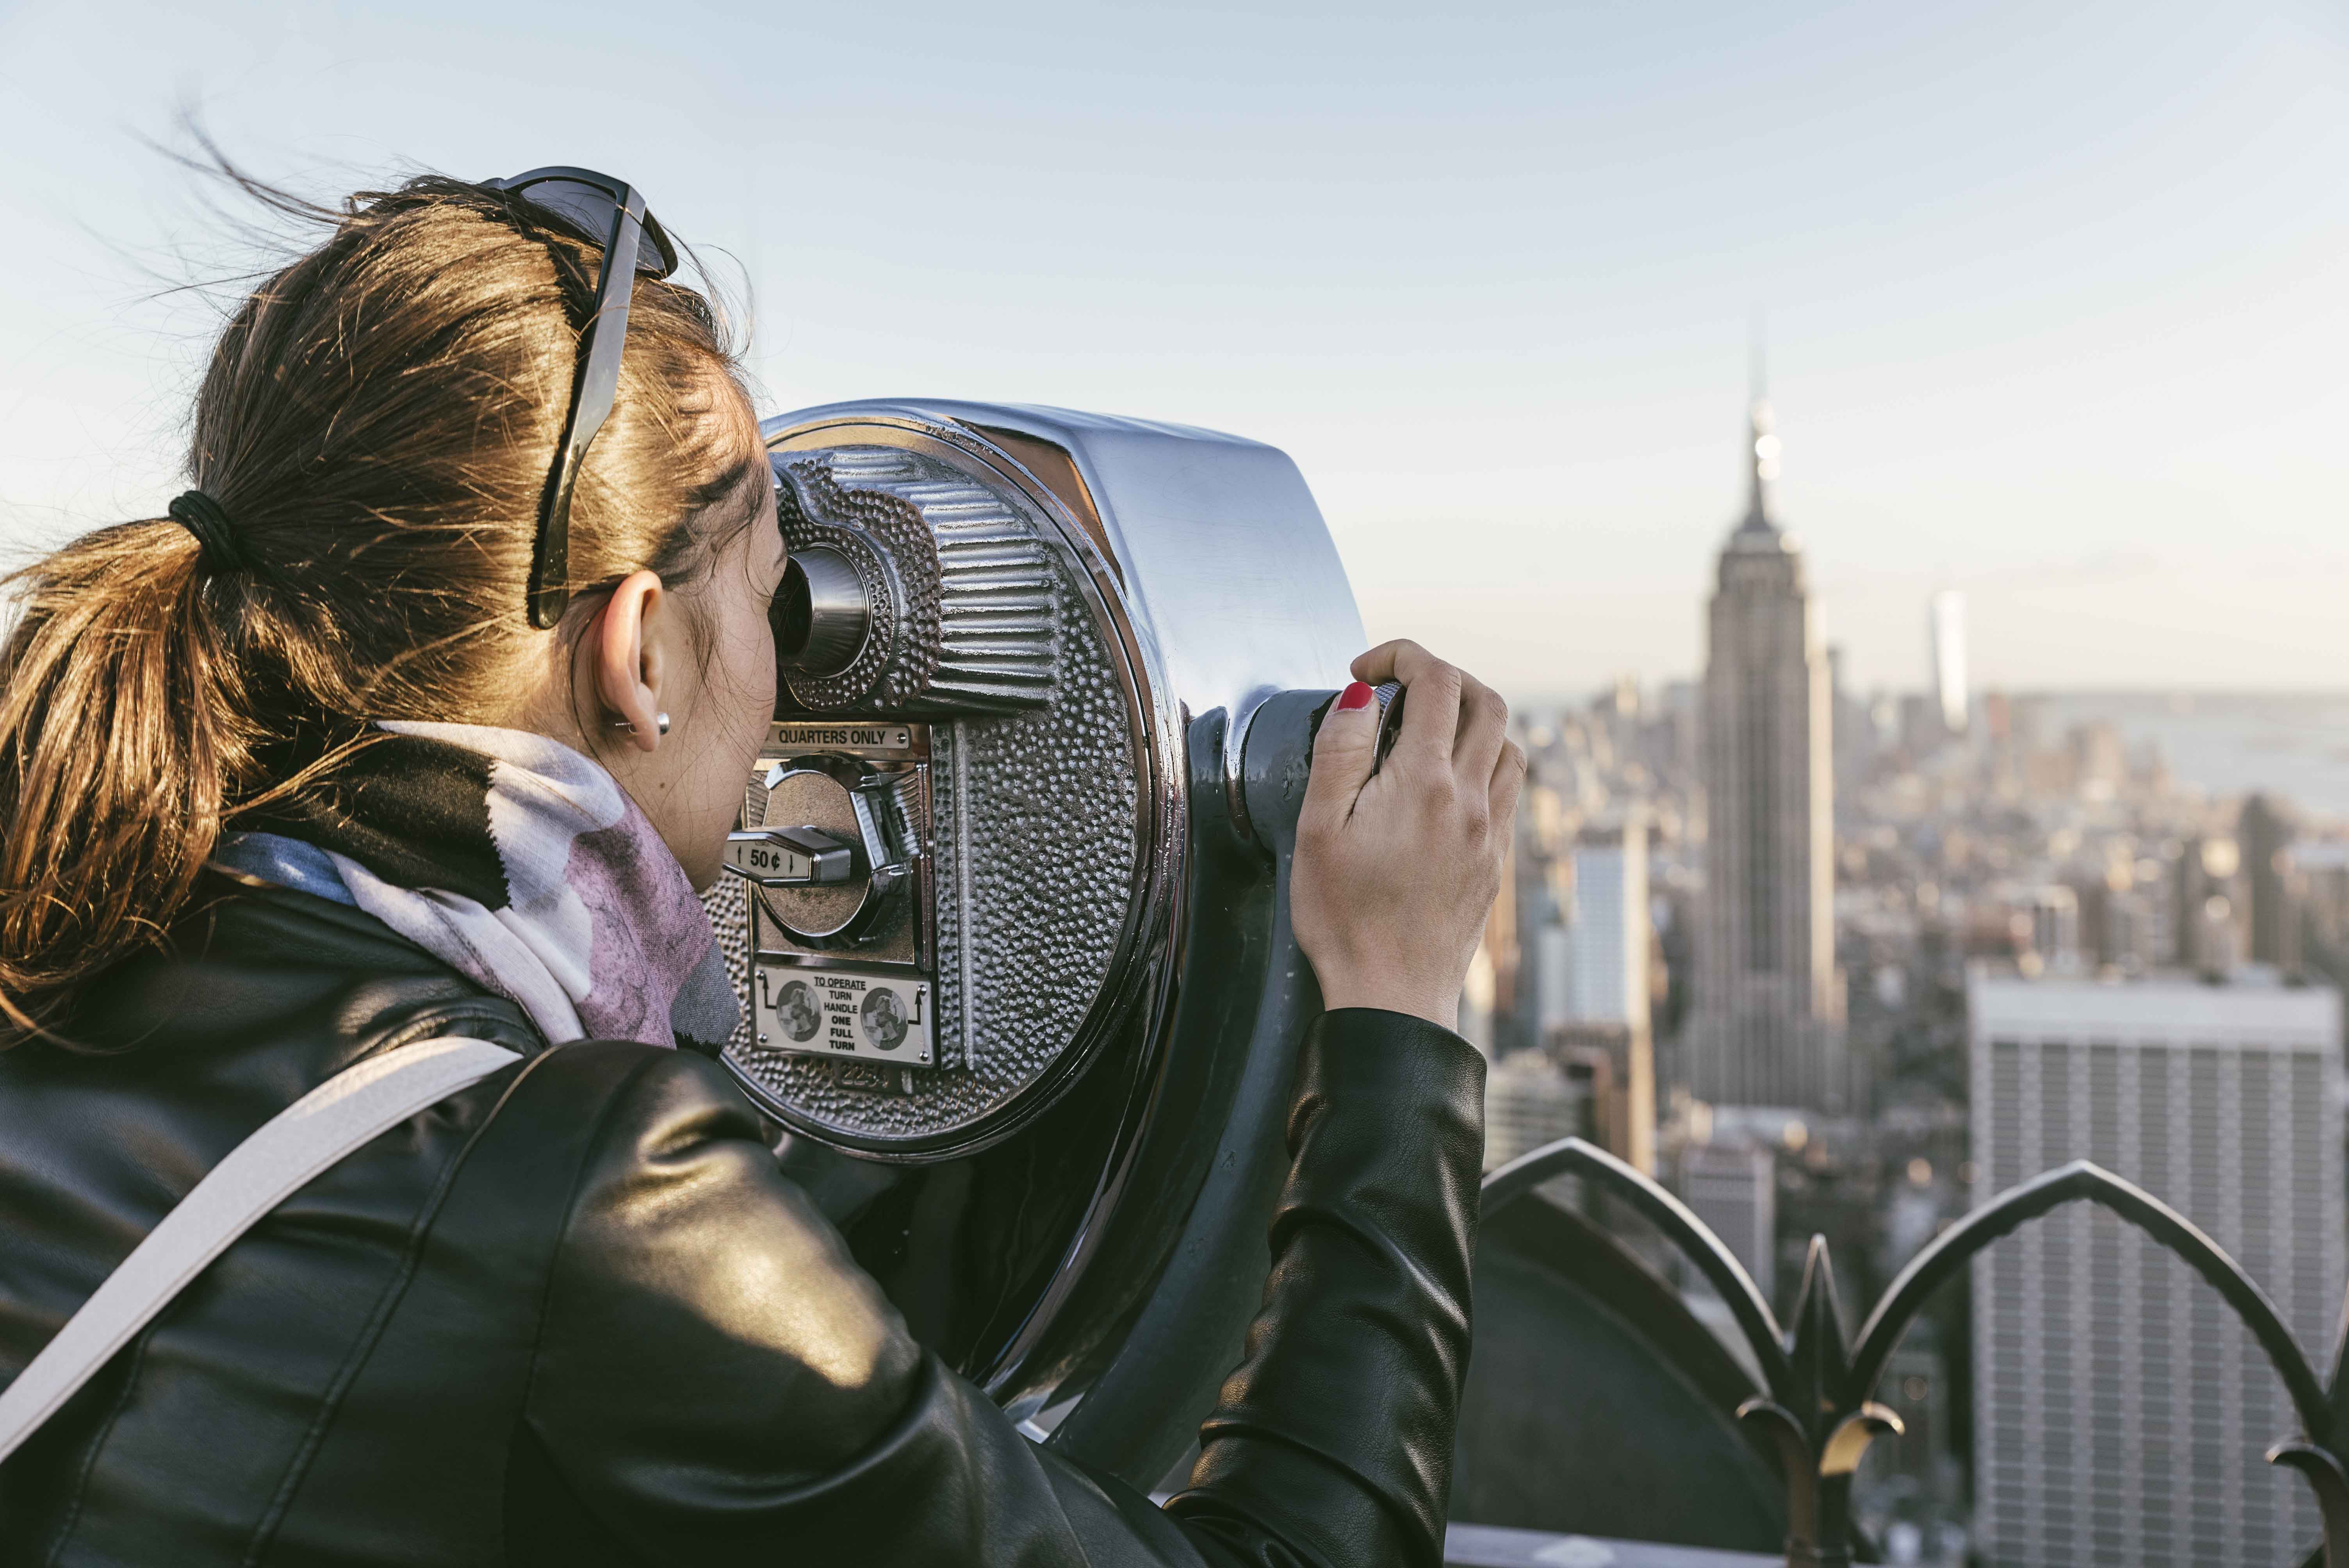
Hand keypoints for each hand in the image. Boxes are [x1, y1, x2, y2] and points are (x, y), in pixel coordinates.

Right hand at [1290, 641, 1525, 1031]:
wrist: (1392, 996)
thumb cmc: (1344, 919)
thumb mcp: (1317, 829)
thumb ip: (1339, 751)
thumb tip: (1359, 697)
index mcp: (1425, 783)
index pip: (1437, 681)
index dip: (1401, 655)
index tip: (1363, 670)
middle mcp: (1470, 800)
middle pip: (1488, 702)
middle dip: (1444, 677)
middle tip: (1400, 688)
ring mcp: (1489, 832)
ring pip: (1509, 745)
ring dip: (1472, 720)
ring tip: (1426, 732)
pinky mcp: (1495, 862)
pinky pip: (1508, 791)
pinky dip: (1483, 764)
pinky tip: (1445, 784)